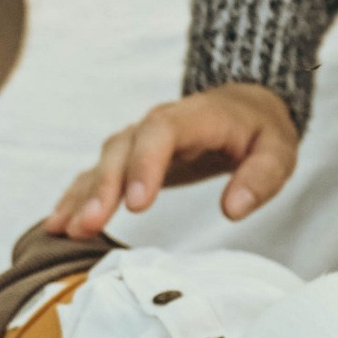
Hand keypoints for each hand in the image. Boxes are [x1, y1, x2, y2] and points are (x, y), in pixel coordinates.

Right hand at [44, 80, 299, 238]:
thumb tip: (233, 209)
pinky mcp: (131, 159)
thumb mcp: (278, 151)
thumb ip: (261, 177)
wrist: (245, 105)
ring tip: (64, 231)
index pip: (161, 132)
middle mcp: (158, 125)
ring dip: (83, 197)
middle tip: (89, 224)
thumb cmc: (261, 131)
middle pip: (122, 149)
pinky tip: (59, 225)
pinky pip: (98, 176)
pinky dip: (77, 198)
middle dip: (103, 188)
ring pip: (104, 163)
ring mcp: (140, 141)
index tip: (137, 205)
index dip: (144, 165)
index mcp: (194, 117)